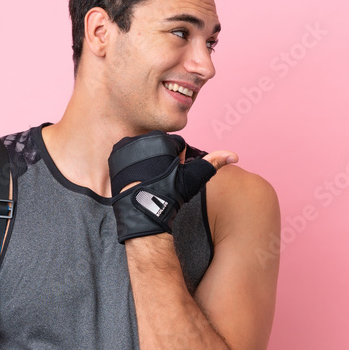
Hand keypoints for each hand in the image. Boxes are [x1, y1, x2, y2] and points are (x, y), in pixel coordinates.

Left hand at [108, 131, 235, 242]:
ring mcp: (125, 146)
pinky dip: (133, 166)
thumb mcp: (193, 177)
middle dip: (162, 161)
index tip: (172, 175)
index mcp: (160, 138)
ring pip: (144, 152)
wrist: (144, 211)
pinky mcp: (113, 155)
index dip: (176, 162)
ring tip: (149, 179)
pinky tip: (137, 178)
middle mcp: (141, 138)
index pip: (174, 145)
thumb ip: (214, 163)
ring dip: (148, 163)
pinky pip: (128, 156)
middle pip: (158, 147)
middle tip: (161, 179)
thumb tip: (234, 155)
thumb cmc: (170, 195)